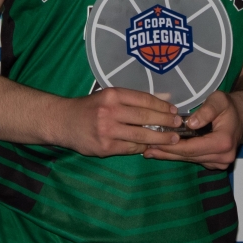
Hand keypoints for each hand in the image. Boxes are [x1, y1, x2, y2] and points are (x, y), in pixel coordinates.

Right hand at [57, 87, 184, 156]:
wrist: (63, 122)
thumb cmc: (89, 107)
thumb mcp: (109, 96)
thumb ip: (134, 99)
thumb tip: (164, 100)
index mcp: (112, 95)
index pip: (144, 99)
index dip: (162, 106)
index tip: (174, 110)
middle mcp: (110, 111)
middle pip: (145, 117)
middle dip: (165, 122)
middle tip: (178, 125)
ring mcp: (107, 131)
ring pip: (140, 136)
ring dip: (159, 138)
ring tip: (172, 139)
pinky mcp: (105, 147)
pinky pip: (130, 148)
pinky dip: (142, 148)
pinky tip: (151, 147)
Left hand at [142, 90, 242, 169]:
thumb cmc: (229, 106)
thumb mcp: (219, 100)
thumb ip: (206, 110)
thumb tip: (190, 123)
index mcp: (223, 143)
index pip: (192, 148)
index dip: (172, 146)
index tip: (154, 141)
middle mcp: (223, 157)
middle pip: (188, 156)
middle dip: (167, 152)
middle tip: (145, 148)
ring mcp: (220, 163)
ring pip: (190, 160)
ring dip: (170, 155)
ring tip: (149, 151)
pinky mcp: (215, 163)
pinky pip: (194, 159)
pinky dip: (178, 155)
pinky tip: (163, 151)